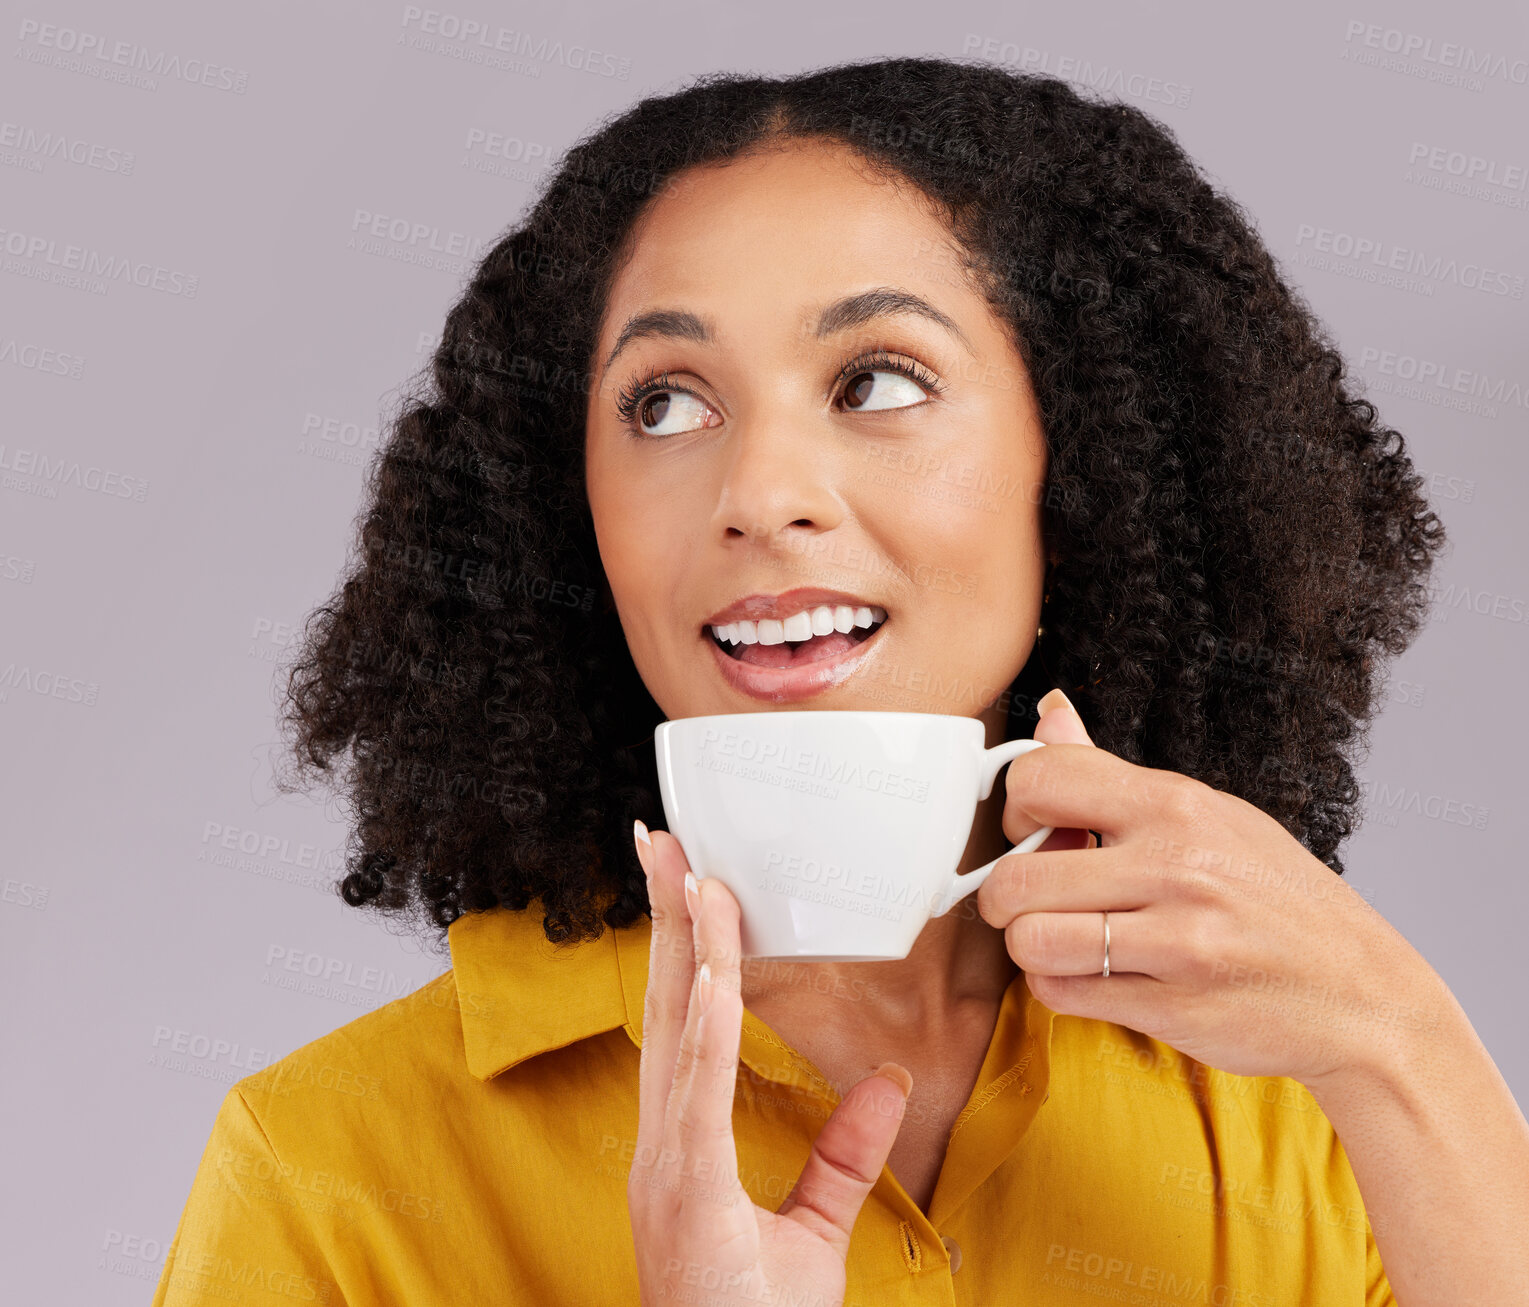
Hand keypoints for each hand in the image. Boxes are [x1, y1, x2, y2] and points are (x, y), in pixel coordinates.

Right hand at [629, 821, 912, 1306]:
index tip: (688, 885)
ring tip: (695, 878)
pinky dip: (705, 1027)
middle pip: (664, 1008)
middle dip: (662, 920)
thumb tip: (889, 1086)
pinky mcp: (687, 1194)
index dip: (680, 951)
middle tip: (662, 842)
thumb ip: (843, 1156)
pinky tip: (712, 971)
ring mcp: (665, 1169)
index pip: (682, 1027)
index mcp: (682, 1150)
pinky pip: (697, 1094)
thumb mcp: (812, 1233)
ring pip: (677, 1033)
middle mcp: (662, 1147)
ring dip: (685, 949)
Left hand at [976, 688, 1439, 1087]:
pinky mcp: (1176, 1003)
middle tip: (1033, 904)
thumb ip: (1115, 774)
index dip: (1015, 811)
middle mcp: (1175, 862)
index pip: (1039, 776)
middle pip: (1016, 875)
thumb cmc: (1278, 902)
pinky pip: (1062, 993)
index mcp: (1176, 804)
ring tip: (1062, 944)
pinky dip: (1059, 988)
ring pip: (1029, 939)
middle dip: (1005, 898)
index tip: (1035, 835)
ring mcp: (1178, 936)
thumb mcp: (1211, 817)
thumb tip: (1052, 711)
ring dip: (1030, 948)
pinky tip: (1092, 977)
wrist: (1365, 996)